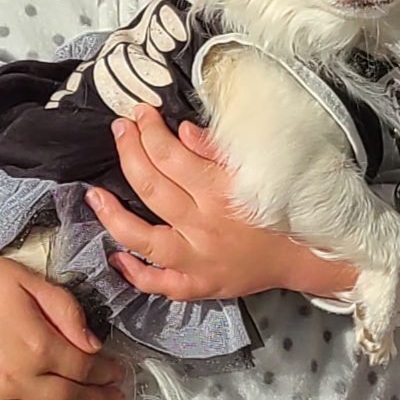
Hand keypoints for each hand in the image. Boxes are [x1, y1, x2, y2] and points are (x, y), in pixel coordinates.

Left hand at [89, 110, 354, 301]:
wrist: (306, 256)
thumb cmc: (282, 207)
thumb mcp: (257, 171)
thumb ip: (218, 150)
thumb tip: (182, 131)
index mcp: (220, 191)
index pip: (171, 155)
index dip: (149, 131)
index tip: (140, 113)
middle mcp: (203, 224)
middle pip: (150, 188)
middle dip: (128, 154)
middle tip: (118, 132)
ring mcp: (196, 260)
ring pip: (142, 237)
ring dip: (112, 215)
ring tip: (93, 195)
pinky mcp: (197, 286)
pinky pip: (157, 282)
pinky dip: (133, 271)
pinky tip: (115, 255)